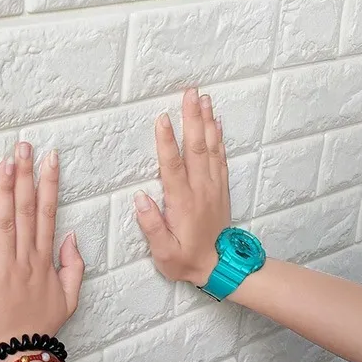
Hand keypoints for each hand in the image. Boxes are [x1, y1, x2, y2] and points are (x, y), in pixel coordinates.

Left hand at [0, 142, 84, 360]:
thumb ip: (74, 266)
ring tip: (5, 162)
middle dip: (25, 175)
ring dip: (4, 190)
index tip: (49, 158)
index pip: (48, 213)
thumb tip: (72, 236)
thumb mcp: (69, 299)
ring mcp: (3, 268)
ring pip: (4, 221)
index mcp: (44, 260)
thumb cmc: (41, 327)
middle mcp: (25, 259)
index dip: (48, 184)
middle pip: (26, 210)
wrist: (19, 357)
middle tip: (23, 146)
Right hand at [135, 88, 230, 286]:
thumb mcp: (163, 251)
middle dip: (191, 118)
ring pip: (210, 147)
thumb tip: (140, 197)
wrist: (221, 267)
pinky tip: (215, 121)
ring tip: (203, 98)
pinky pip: (220, 157)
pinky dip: (219, 137)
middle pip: (195, 148)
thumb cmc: (186, 259)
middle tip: (189, 93)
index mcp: (182, 202)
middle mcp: (200, 189)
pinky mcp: (220, 188)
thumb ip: (151, 225)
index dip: (166, 142)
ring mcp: (213, 186)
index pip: (172, 166)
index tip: (162, 118)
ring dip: (206, 121)